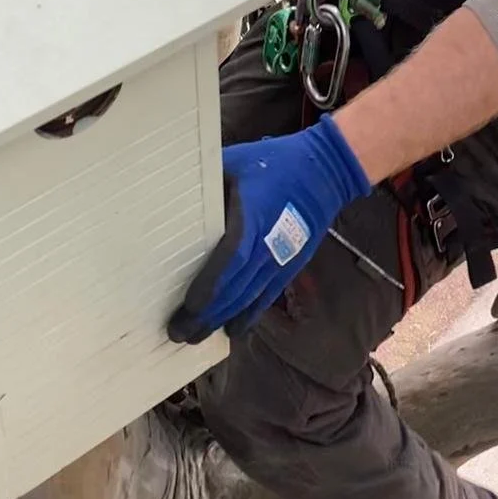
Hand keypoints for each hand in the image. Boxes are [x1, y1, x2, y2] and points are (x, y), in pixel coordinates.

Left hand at [167, 116, 371, 343]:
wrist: (323, 171)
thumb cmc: (274, 163)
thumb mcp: (236, 162)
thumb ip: (209, 182)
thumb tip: (174, 195)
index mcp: (252, 217)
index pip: (230, 258)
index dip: (210, 285)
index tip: (188, 306)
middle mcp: (268, 244)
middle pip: (235, 287)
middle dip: (207, 313)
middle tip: (178, 332)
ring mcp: (281, 259)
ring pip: (248, 297)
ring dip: (223, 319)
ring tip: (196, 336)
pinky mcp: (291, 265)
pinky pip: (267, 296)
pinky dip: (249, 316)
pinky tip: (234, 331)